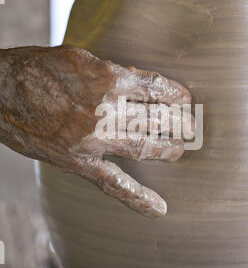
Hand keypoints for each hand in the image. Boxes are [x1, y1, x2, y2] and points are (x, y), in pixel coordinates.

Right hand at [0, 45, 193, 217]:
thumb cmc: (36, 68)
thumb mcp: (79, 57)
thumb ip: (111, 71)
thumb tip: (139, 83)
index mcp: (108, 78)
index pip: (156, 87)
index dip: (176, 94)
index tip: (185, 98)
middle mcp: (105, 110)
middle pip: (157, 119)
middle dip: (180, 123)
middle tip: (192, 126)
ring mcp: (93, 140)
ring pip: (145, 148)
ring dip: (170, 149)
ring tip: (181, 149)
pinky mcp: (77, 162)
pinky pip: (113, 184)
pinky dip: (137, 198)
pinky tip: (159, 210)